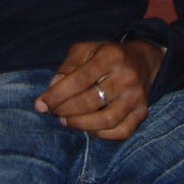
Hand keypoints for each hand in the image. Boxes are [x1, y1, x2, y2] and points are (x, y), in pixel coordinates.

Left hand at [34, 38, 164, 139]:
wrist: (143, 60)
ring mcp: (137, 96)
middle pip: (91, 102)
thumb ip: (67, 66)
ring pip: (106, 120)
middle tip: (54, 112)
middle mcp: (127, 76)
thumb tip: (53, 87)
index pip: (79, 80)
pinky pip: (120, 132)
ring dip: (80, 125)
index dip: (56, 95)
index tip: (40, 104)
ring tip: (67, 120)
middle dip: (65, 111)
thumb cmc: (106, 56)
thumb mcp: (86, 50)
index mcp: (111, 56)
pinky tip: (88, 126)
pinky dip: (100, 134)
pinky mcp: (142, 112)